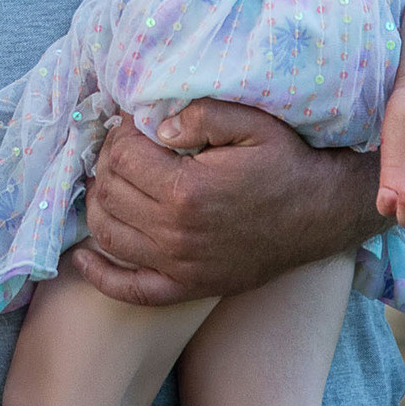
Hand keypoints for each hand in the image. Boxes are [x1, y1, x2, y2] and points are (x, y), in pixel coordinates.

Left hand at [71, 99, 381, 307]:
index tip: (131, 122)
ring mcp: (179, 265)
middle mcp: (175, 233)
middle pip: (109, 193)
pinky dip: (99, 275)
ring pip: (108, 234)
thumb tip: (154, 125)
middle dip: (107, 162)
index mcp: (187, 190)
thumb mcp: (252, 123)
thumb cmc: (286, 163)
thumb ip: (199, 115)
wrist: (322, 214)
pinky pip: (130, 290)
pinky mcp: (187, 287)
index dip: (118, 134)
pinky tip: (82, 256)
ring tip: (108, 181)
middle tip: (123, 147)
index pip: (121, 157)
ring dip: (97, 205)